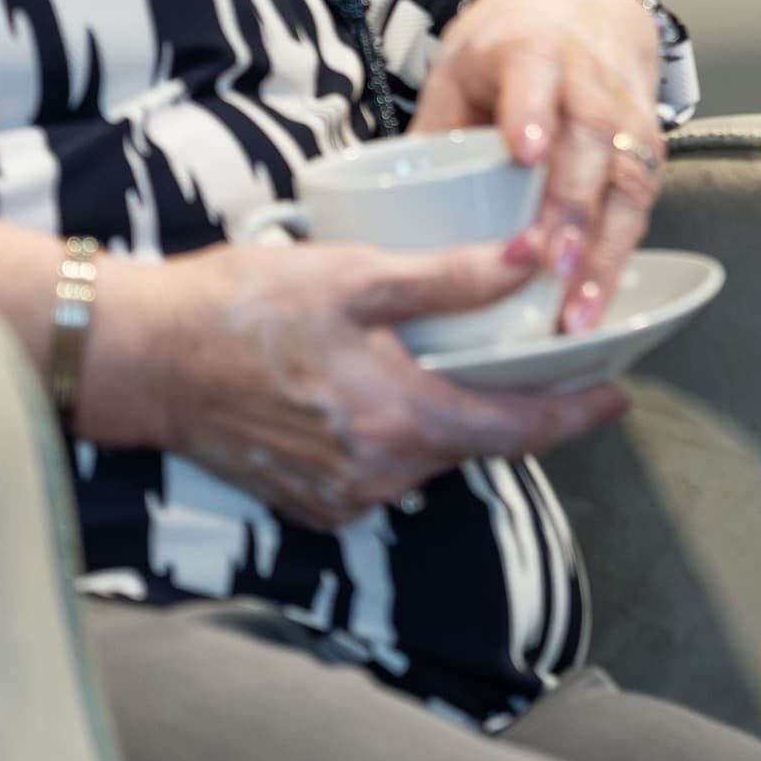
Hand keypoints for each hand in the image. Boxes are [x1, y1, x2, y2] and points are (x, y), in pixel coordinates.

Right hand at [83, 234, 626, 527]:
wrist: (142, 360)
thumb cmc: (240, 309)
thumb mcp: (356, 277)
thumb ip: (451, 277)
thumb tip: (535, 258)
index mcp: (400, 422)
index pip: (519, 431)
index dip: (577, 414)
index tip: (618, 394)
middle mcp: (378, 476)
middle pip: (476, 445)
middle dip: (513, 406)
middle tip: (540, 358)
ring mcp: (341, 497)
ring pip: (428, 456)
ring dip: (451, 416)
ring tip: (459, 360)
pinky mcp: (310, 501)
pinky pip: (382, 471)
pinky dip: (399, 433)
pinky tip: (387, 388)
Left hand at [414, 0, 667, 333]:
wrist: (582, 8)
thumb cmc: (508, 48)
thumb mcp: (457, 69)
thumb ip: (435, 133)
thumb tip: (392, 216)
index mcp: (531, 49)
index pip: (534, 75)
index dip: (530, 113)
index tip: (524, 155)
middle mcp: (589, 78)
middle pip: (589, 138)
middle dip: (571, 205)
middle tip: (547, 262)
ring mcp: (626, 114)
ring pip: (627, 180)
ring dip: (602, 249)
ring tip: (574, 309)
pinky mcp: (648, 149)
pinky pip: (641, 207)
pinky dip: (617, 259)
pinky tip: (593, 302)